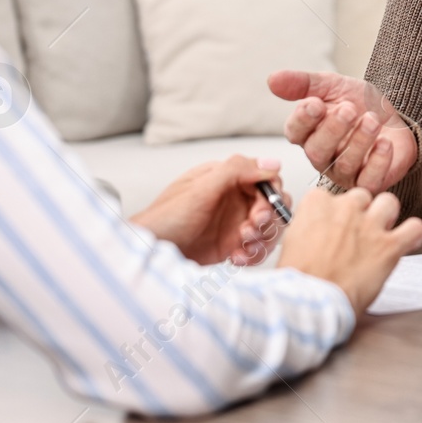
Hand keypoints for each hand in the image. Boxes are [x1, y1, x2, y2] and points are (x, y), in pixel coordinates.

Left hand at [129, 155, 289, 265]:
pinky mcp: (232, 244)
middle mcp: (235, 198)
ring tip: (242, 247)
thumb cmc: (167, 217)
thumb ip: (237, 170)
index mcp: (229, 178)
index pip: (267, 180)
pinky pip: (257, 248)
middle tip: (249, 231)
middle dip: (268, 221)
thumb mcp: (201, 188)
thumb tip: (273, 164)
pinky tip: (236, 259)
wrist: (148, 251)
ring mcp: (235, 222)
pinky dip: (253, 255)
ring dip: (262, 240)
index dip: (270, 197)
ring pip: (269, 229)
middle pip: (273, 205)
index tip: (260, 212)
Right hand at [269, 69, 417, 192]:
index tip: (315, 104)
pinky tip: (385, 143)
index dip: (303, 120)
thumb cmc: (360, 104)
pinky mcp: (368, 182)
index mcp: (309, 132)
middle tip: (349, 109)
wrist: (395, 115)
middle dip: (333, 129)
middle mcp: (323, 155)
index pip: (295, 132)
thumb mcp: (333, 85)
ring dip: (360, 141)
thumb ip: (304, 83)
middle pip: (317, 151)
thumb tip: (272, 79)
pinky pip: (368, 180)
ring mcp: (344, 172)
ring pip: (344, 164)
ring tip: (373, 120)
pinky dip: (378, 161)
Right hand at [278, 188, 421, 313]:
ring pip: (388, 203)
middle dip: (361, 214)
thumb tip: (317, 233)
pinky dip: (413, 235)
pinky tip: (407, 243)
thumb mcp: (292, 244)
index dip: (333, 215)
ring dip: (387, 217)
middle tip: (356, 236)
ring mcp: (370, 225)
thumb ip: (309, 229)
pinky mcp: (389, 246)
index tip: (333, 228)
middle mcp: (346, 209)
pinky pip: (414, 228)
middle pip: (361, 197)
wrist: (310, 304)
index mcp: (317, 205)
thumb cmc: (299, 282)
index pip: (330, 196)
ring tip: (380, 236)